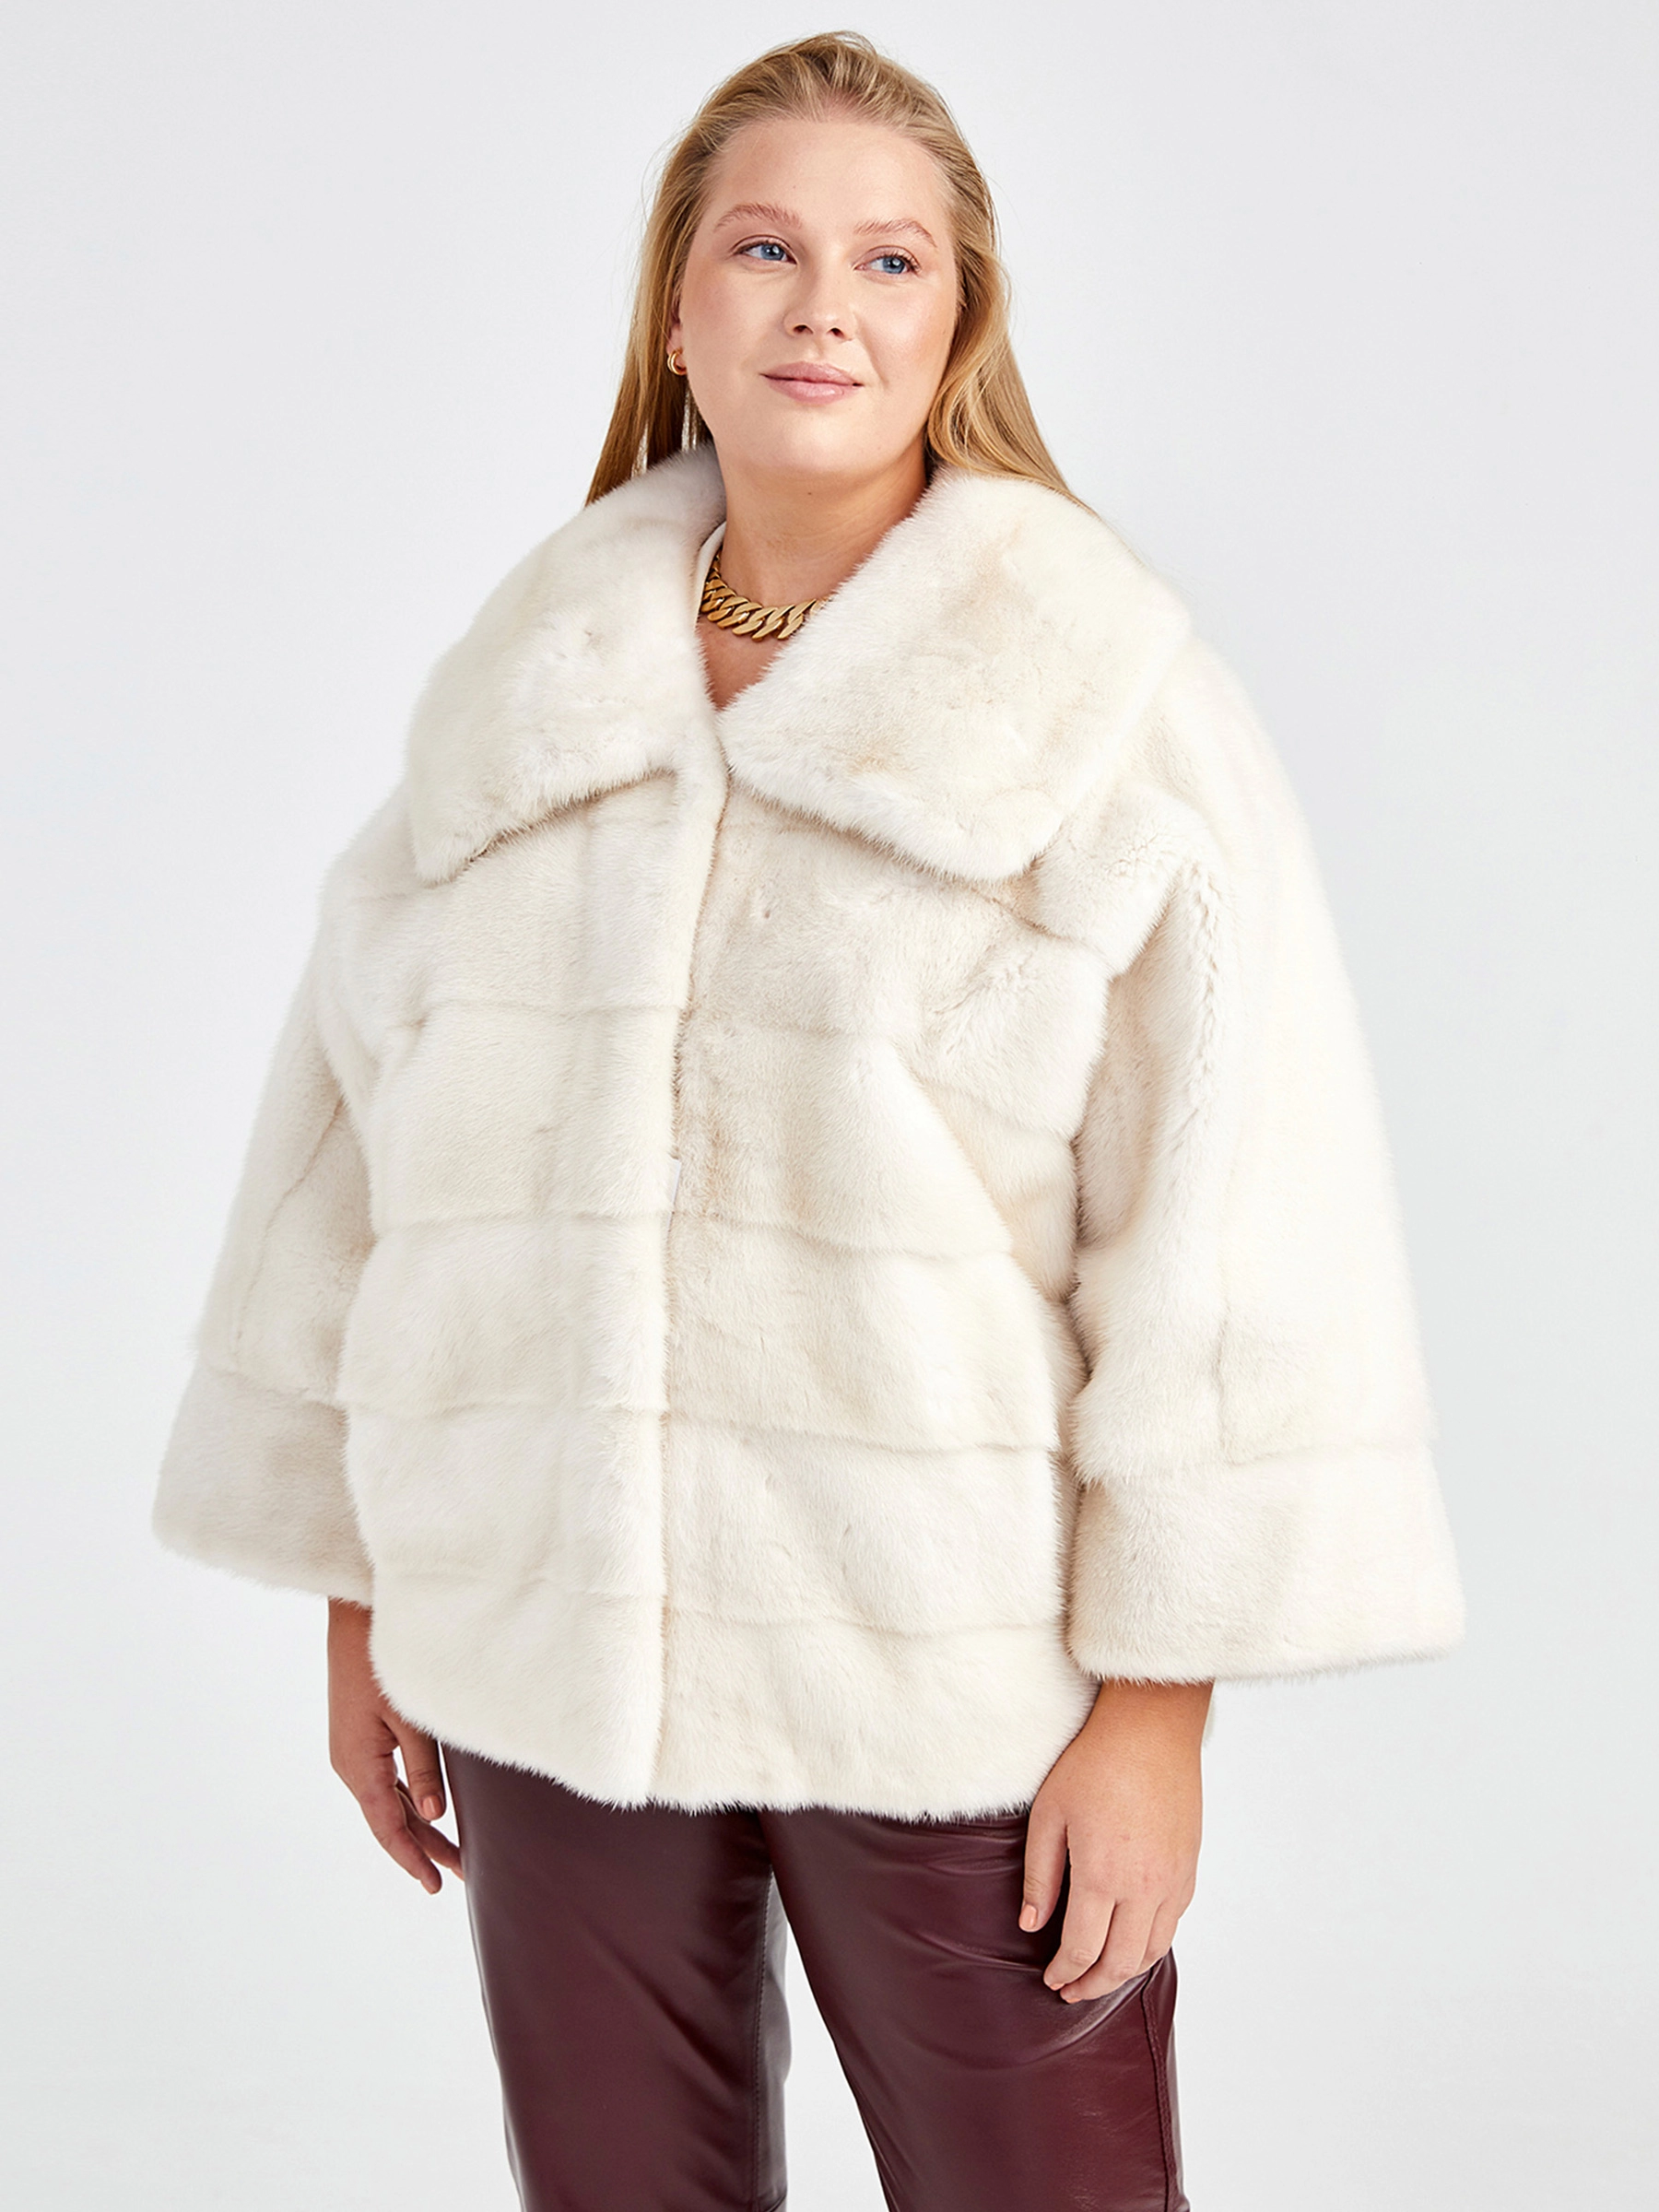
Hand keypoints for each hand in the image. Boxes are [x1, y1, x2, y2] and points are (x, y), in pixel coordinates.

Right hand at [327, 1597, 462, 1892]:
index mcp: (358, 1767)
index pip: (388, 1829)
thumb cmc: (381, 1663)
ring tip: (454, 1851)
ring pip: (389, 1801)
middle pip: (390, 1820)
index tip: (437, 1885)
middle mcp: (351, 1765)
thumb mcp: (409, 1719)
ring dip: (419, 1826)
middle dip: (424, 1849)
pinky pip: (386, 1779)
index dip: (413, 1860)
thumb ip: (423, 1768)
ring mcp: (355, 1750)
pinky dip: (408, 1799)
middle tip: (461, 1875)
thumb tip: (435, 1816)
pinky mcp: (362, 1735)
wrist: (355, 1617)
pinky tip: (430, 1809)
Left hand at [1021, 1677, 1209, 2001]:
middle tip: (1071, 1993)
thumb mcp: (1049, 1815)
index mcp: (1103, 1875)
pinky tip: (1131, 1942)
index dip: (1065, 1973)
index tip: (1051, 1981)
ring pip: (1152, 1950)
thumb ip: (1040, 1876)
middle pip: (1121, 1962)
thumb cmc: (1093, 1764)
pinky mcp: (1189, 1869)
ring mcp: (1173, 1880)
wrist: (1151, 1730)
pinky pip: (1172, 1923)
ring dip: (1125, 1972)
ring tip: (1100, 1976)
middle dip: (1094, 1986)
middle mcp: (1144, 1887)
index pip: (1083, 1949)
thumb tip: (1031, 1925)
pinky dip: (1150, 1945)